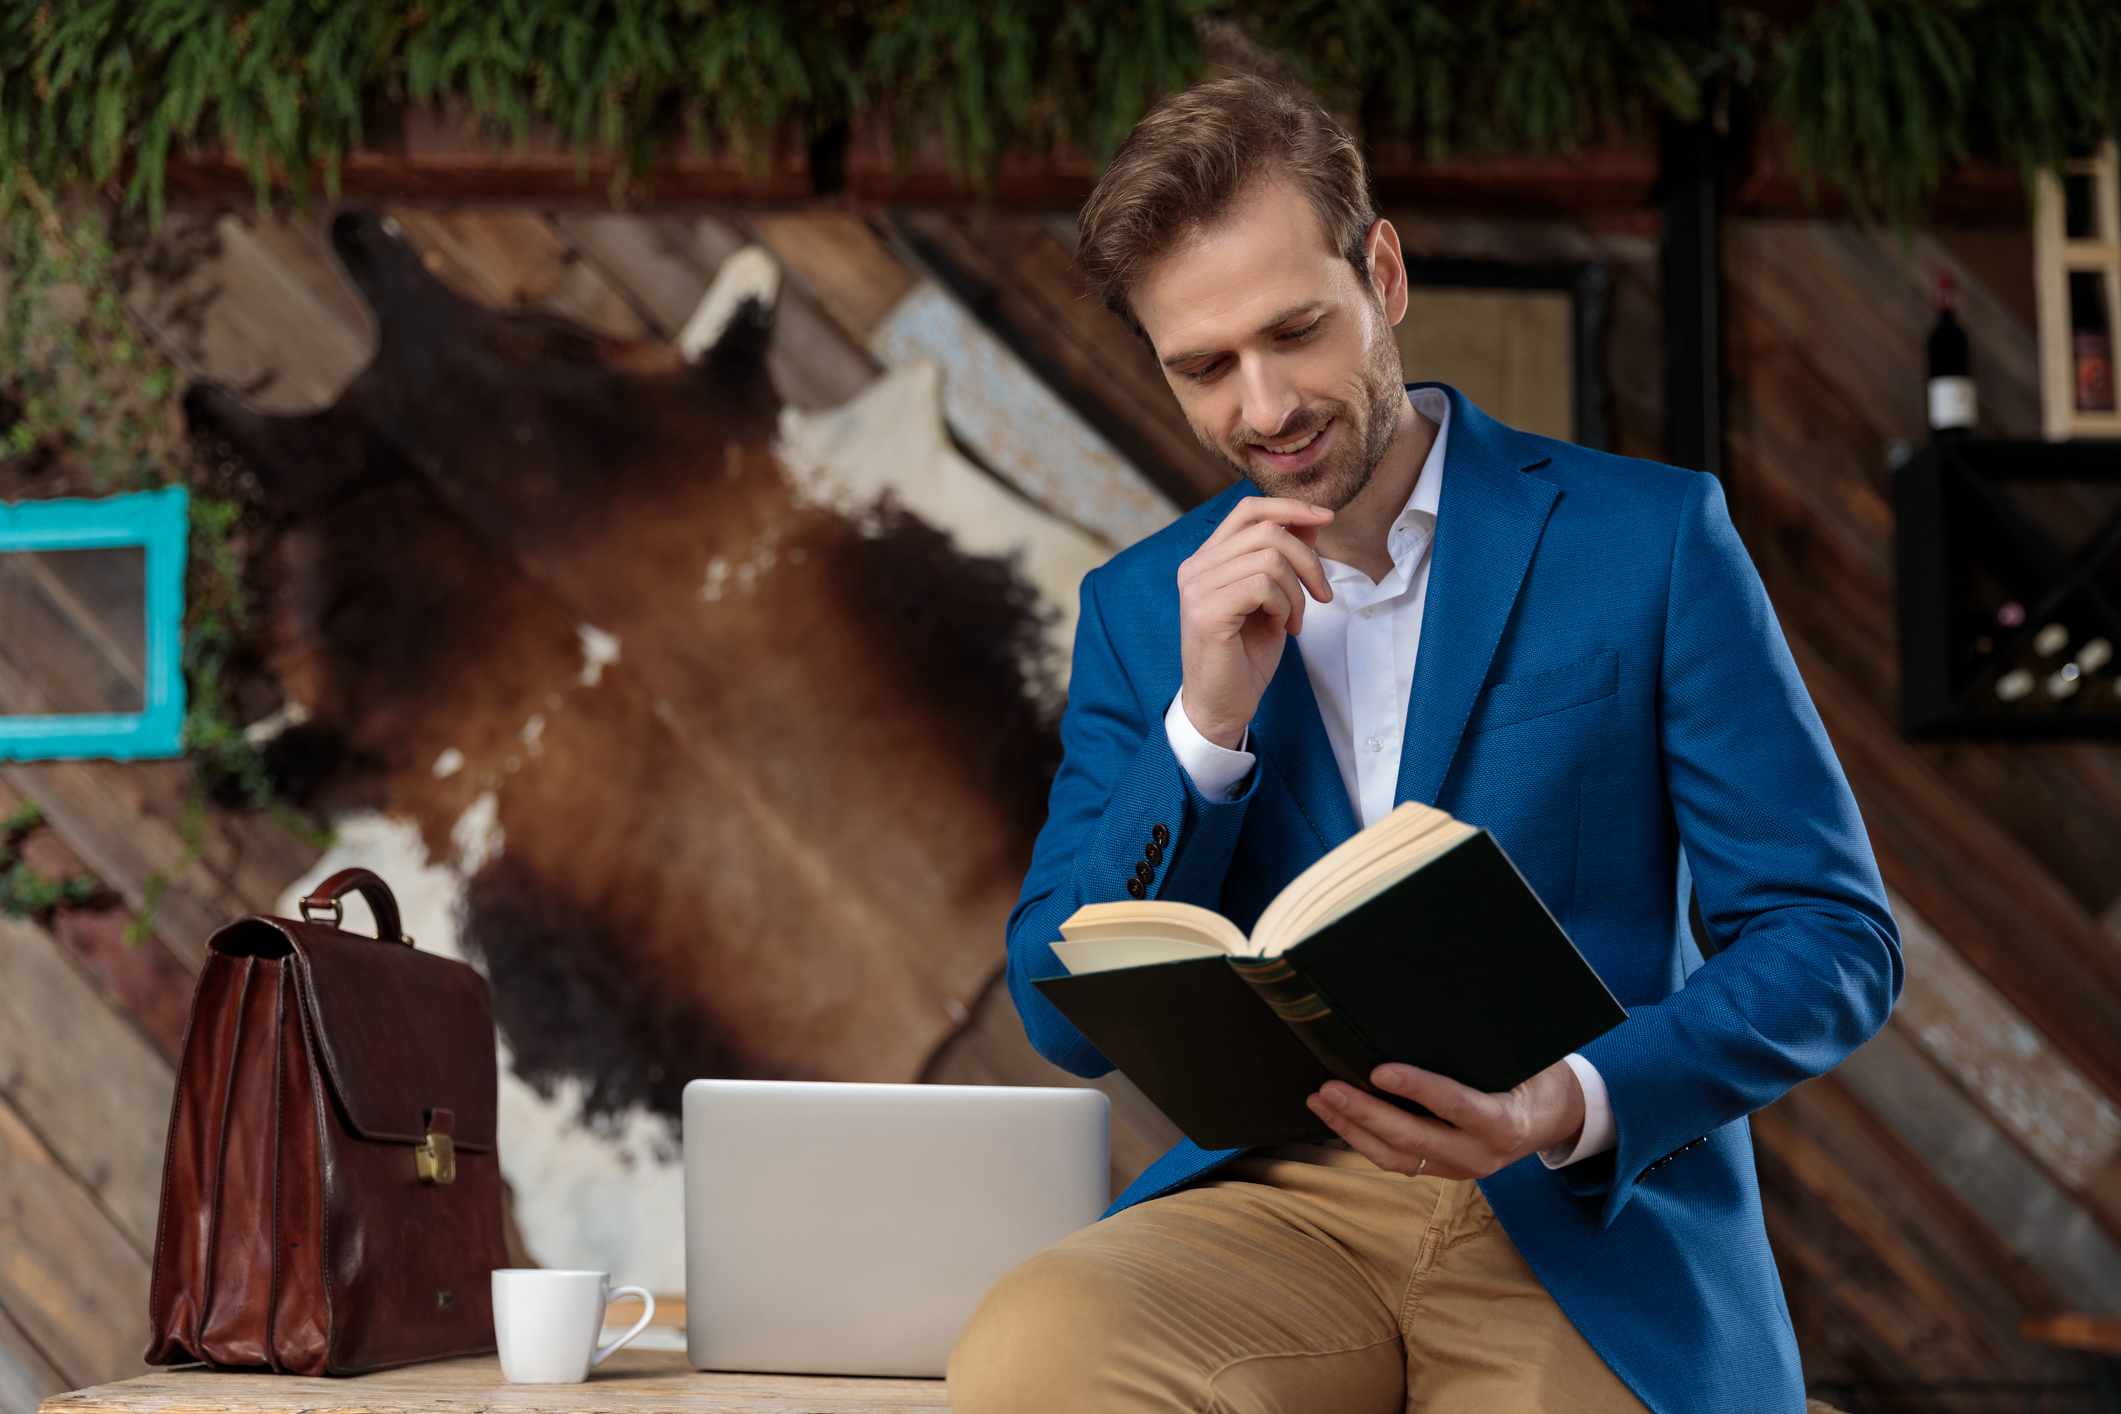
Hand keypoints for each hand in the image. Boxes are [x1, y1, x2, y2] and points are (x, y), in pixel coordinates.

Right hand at [1176, 498, 1333, 748]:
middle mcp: (1195, 567)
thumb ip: (1285, 558)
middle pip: (1267, 530)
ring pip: (1270, 558)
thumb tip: (1311, 521)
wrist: (1223, 706)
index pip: (1248, 510)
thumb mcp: (1274, 599)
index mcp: (1207, 559)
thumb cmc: (1245, 656)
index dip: (1290, 507)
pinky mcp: (1206, 611)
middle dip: (1309, 560)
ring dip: (1297, 591)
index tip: (1326, 518)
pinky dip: (1284, 607)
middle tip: (1323, 596)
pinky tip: (1279, 629)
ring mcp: (1196, 588)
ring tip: (1294, 620)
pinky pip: (1263, 586)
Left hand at [1305, 1059, 1586, 1179]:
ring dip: (1352, 1129)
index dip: (1416, 1089)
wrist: (1557, 1118)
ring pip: (1396, 1156)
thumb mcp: (1526, 1057)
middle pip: (1412, 1138)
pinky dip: (1362, 1139)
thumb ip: (1488, 1042)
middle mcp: (1480, 1154)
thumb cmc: (1537, 1075)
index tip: (1378, 1071)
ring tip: (1320, 1099)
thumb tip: (1444, 1000)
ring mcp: (1459, 1168)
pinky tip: (1336, 1116)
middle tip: (1328, 1087)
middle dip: (1364, 1114)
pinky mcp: (1441, 1169)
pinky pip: (1396, 1161)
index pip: (1455, 1106)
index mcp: (1505, 1123)